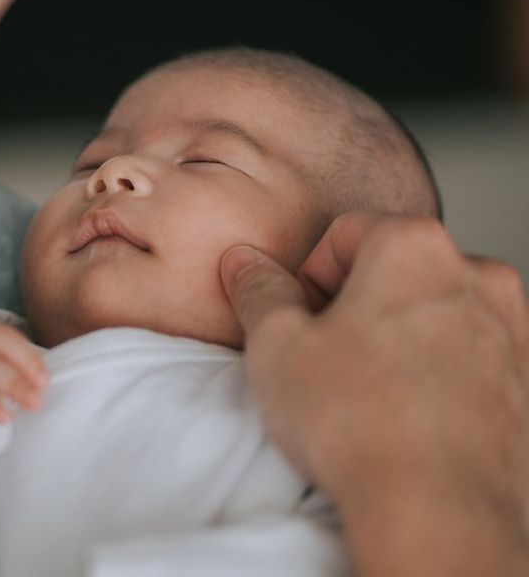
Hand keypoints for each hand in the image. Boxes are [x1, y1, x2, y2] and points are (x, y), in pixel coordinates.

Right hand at [220, 212, 528, 574]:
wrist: (438, 513)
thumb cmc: (359, 424)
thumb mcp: (275, 345)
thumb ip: (259, 290)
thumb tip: (245, 263)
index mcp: (416, 248)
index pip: (344, 233)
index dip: (307, 279)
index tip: (299, 324)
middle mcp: (477, 278)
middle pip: (396, 270)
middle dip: (357, 307)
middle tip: (327, 360)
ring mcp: (512, 333)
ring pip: (435, 316)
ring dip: (397, 341)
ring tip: (367, 394)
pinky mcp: (526, 386)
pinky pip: (469, 361)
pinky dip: (436, 377)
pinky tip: (405, 418)